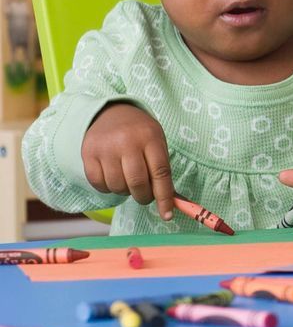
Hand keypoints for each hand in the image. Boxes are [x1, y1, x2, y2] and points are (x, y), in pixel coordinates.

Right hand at [80, 102, 177, 217]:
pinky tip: (113, 177)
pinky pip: (99, 184)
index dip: (164, 196)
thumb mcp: (156, 142)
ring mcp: (106, 148)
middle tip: (145, 195)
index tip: (167, 214)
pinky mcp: (88, 154)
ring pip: (117, 186)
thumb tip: (171, 201)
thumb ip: (162, 169)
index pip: (160, 172)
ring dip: (125, 192)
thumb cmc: (139, 132)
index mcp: (150, 138)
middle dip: (144, 196)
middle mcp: (127, 142)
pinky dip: (108, 188)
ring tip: (128, 181)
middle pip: (137, 183)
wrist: (110, 113)